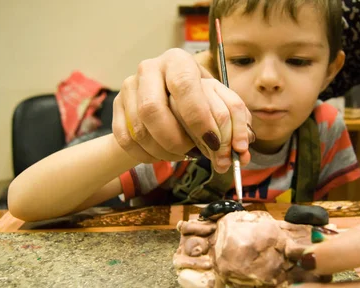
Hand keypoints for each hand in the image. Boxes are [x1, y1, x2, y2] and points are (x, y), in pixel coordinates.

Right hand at [112, 48, 253, 171]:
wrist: (166, 101)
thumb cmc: (199, 100)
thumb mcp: (221, 102)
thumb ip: (235, 122)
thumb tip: (243, 149)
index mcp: (178, 61)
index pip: (186, 87)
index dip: (200, 119)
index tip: (215, 144)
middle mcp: (149, 69)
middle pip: (152, 110)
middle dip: (176, 140)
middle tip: (193, 154)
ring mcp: (129, 87)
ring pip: (139, 129)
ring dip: (163, 151)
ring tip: (182, 154)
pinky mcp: (116, 107)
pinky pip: (127, 140)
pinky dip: (148, 155)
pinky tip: (163, 153)